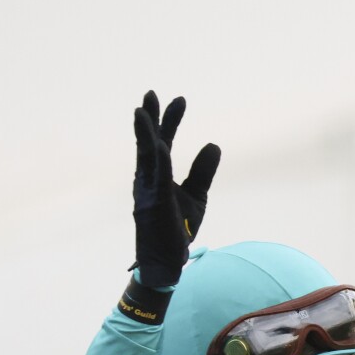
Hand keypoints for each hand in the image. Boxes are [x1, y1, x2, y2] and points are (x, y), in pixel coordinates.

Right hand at [132, 90, 220, 287]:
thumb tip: (213, 144)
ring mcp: (148, 191)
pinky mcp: (152, 205)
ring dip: (143, 134)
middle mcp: (148, 179)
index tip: (180, 100)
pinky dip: (156, 162)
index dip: (170, 121)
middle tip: (151, 94)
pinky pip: (154, 181)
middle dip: (150, 119)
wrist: (169, 261)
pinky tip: (159, 145)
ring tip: (141, 110)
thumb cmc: (178, 229)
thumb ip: (202, 172)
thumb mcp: (197, 196)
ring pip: (145, 157)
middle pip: (148, 142)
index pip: (163, 142)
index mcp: (158, 175)